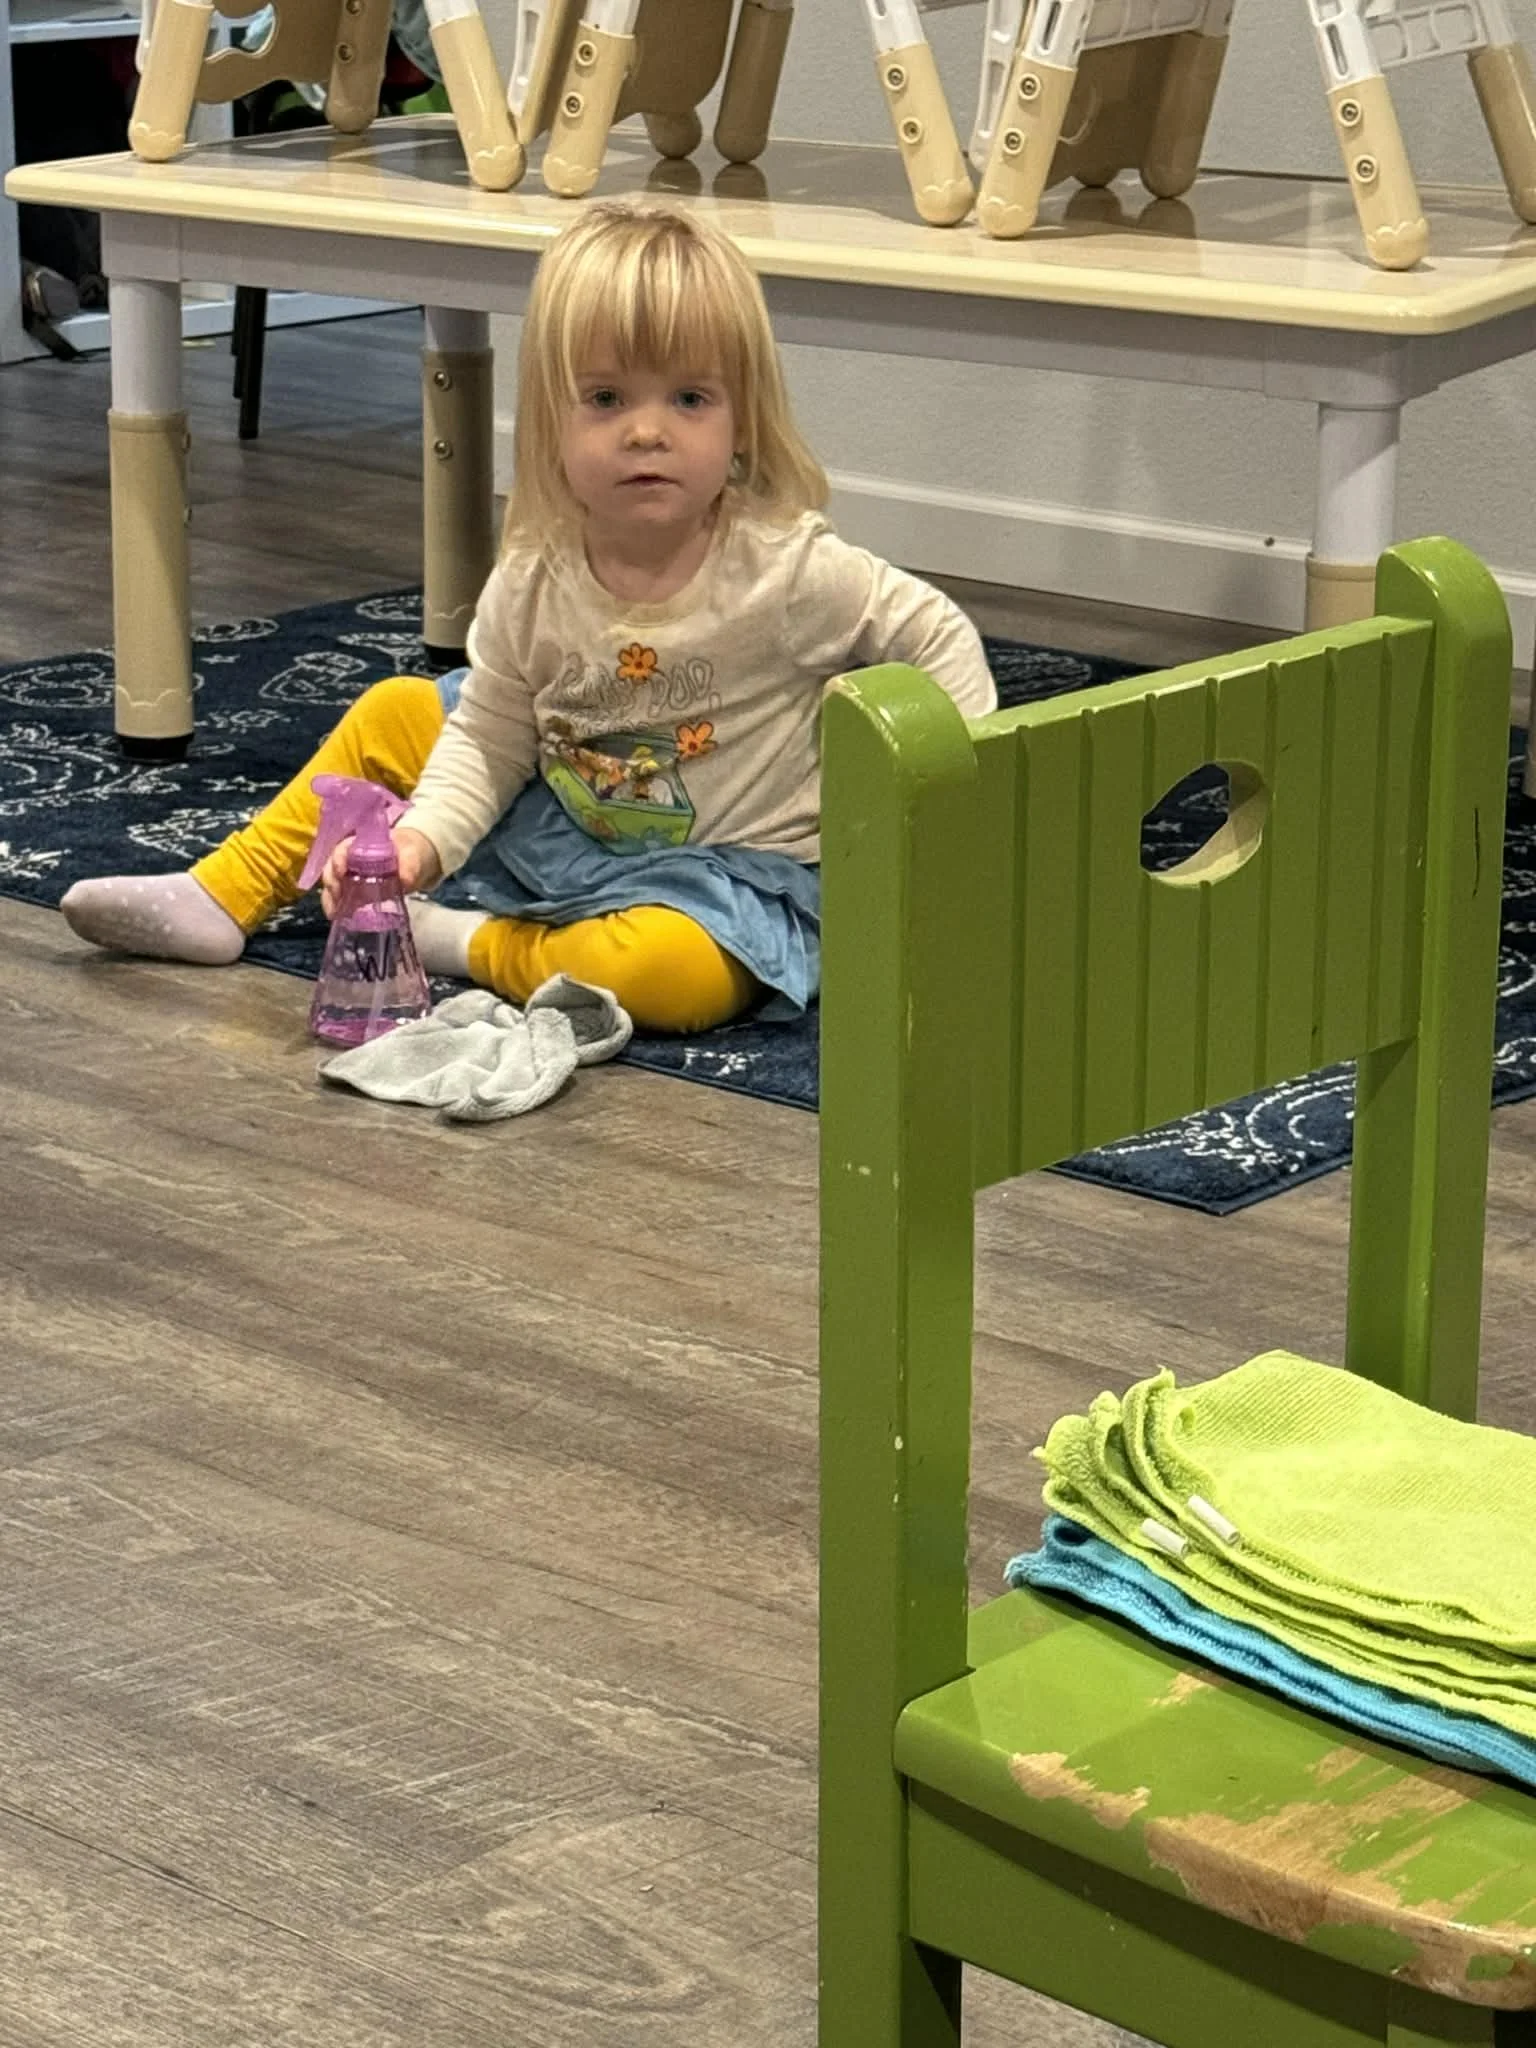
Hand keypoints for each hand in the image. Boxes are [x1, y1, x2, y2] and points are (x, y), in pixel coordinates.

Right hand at [320, 826, 443, 916]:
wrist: (415, 863)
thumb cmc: (410, 852)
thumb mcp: (412, 854)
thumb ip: (409, 864)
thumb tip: (406, 880)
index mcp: (361, 844)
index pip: (343, 848)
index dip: (338, 859)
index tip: (340, 871)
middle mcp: (350, 859)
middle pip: (332, 867)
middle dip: (331, 882)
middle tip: (336, 896)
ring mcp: (350, 876)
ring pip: (333, 884)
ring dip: (330, 898)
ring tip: (333, 912)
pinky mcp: (355, 892)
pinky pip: (340, 898)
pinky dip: (336, 907)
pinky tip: (336, 916)